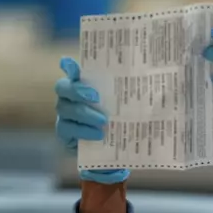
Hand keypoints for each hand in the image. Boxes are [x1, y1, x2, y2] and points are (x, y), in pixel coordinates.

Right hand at [55, 57, 129, 183]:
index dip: (69, 66)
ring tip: (103, 121)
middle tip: (96, 97)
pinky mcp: (65, 133)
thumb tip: (149, 79)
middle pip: (62, 87)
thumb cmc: (123, 120)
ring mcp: (65, 115)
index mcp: (84, 86)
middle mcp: (70, 98)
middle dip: (77, 90)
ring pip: (65, 109)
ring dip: (85, 114)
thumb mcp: (130, 105)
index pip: (71, 70)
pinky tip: (99, 135)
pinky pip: (66, 129)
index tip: (69, 62)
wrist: (116, 151)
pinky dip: (83, 131)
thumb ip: (132, 92)